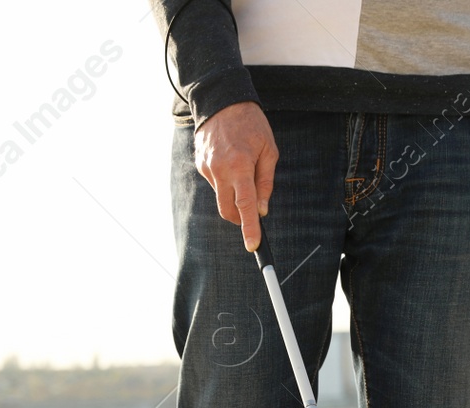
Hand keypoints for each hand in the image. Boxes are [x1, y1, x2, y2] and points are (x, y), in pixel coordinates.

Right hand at [194, 101, 277, 250]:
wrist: (222, 100)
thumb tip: (261, 209)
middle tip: (252, 212)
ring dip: (233, 193)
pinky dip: (225, 180)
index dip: (249, 228)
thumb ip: (265, 182)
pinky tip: (230, 160)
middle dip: (239, 218)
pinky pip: (215, 182)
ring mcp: (207, 168)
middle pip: (227, 210)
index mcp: (240, 166)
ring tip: (242, 166)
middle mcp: (220, 170)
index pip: (245, 206)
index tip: (252, 245)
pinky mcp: (200, 165)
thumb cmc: (251, 124)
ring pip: (221, 196)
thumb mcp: (269, 150)